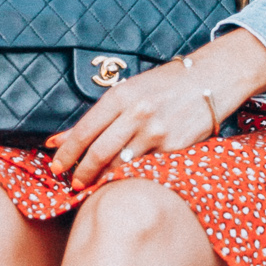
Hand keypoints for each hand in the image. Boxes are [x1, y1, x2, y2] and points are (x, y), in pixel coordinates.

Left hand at [46, 28, 265, 187]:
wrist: (209, 80)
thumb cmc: (163, 86)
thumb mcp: (126, 93)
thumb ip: (95, 118)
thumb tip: (57, 140)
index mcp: (121, 96)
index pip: (84, 131)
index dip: (66, 154)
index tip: (56, 167)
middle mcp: (137, 113)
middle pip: (98, 153)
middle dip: (81, 173)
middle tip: (73, 183)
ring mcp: (157, 132)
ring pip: (120, 165)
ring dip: (102, 179)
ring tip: (93, 185)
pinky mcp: (175, 148)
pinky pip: (145, 169)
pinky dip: (130, 178)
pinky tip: (123, 181)